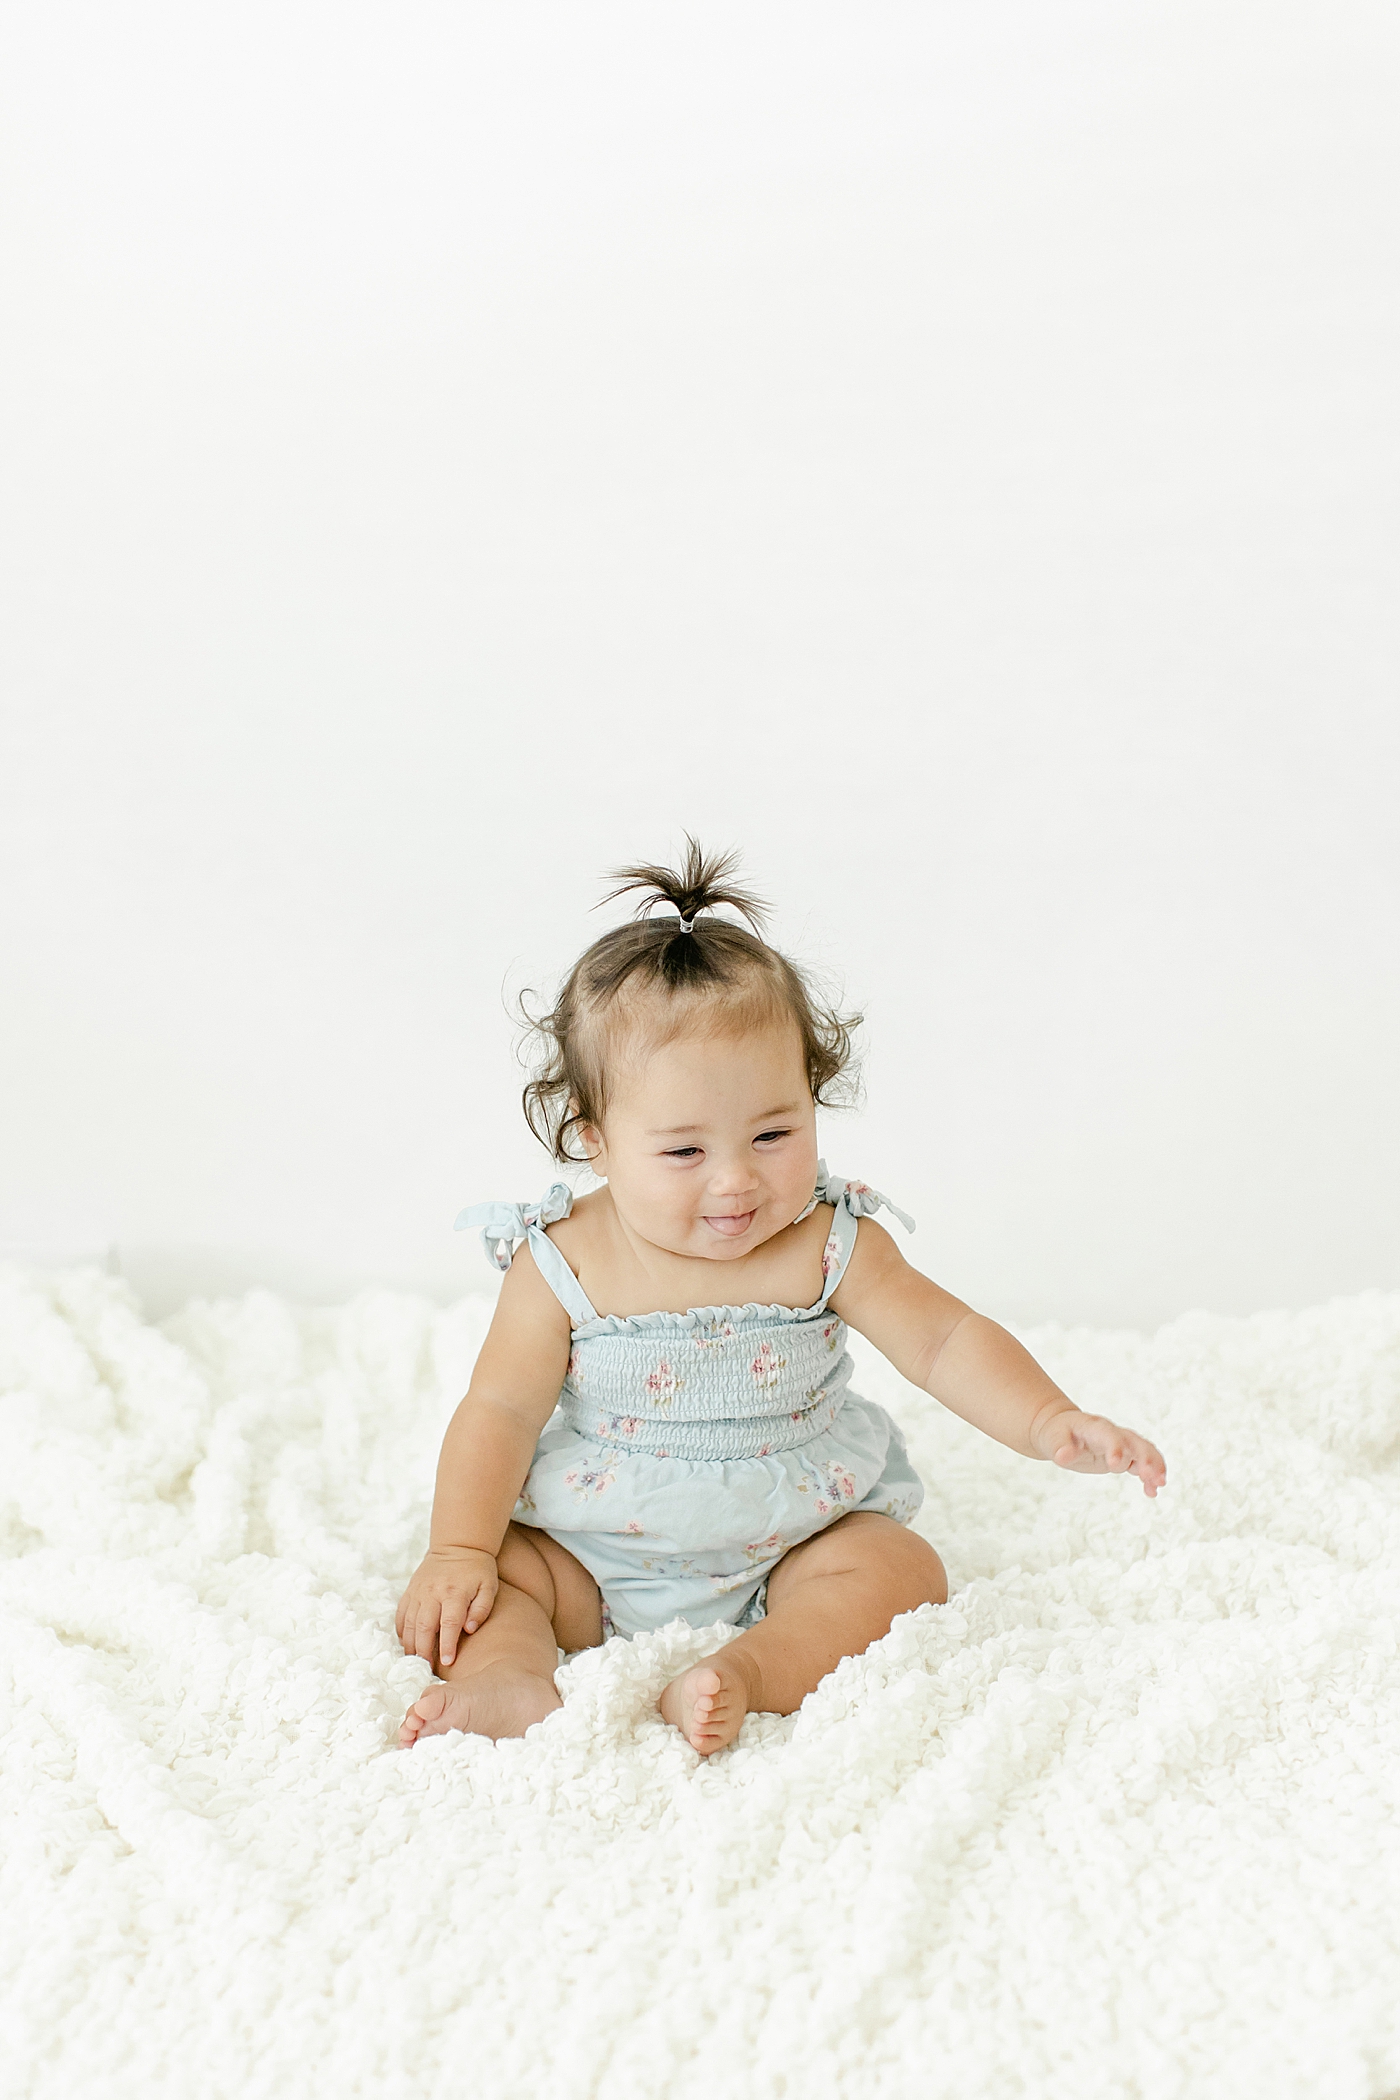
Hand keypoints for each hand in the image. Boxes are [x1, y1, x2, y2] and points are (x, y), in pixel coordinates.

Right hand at [395, 1547, 498, 1667]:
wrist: (458, 1544)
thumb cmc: (478, 1569)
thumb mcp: (488, 1587)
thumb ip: (481, 1609)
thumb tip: (469, 1630)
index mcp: (454, 1592)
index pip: (449, 1624)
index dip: (447, 1645)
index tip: (447, 1663)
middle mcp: (433, 1592)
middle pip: (424, 1627)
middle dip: (424, 1652)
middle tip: (427, 1670)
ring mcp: (418, 1591)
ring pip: (409, 1623)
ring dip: (411, 1645)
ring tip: (416, 1662)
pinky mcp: (410, 1591)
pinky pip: (401, 1614)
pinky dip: (402, 1632)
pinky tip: (407, 1644)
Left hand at [1033, 1408, 1165, 1496]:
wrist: (1061, 1429)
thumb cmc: (1056, 1434)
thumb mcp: (1052, 1440)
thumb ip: (1059, 1448)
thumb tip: (1063, 1457)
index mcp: (1094, 1427)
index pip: (1108, 1435)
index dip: (1115, 1448)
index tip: (1116, 1465)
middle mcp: (1111, 1433)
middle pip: (1133, 1442)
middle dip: (1144, 1457)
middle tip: (1150, 1476)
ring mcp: (1120, 1443)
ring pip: (1143, 1451)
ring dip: (1154, 1465)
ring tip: (1159, 1484)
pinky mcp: (1123, 1455)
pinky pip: (1142, 1463)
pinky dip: (1149, 1475)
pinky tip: (1152, 1492)